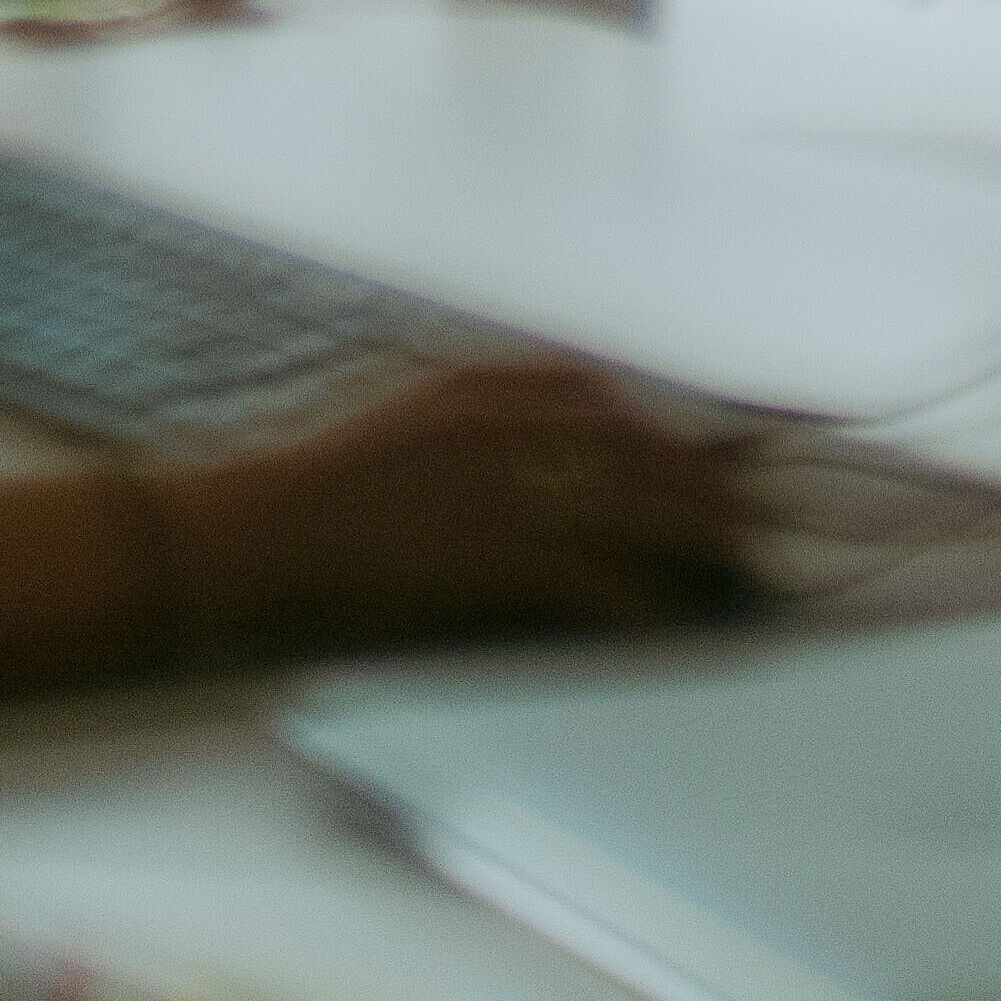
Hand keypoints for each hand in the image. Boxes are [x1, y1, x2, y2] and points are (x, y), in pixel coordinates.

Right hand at [172, 360, 758, 651]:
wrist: (244, 535)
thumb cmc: (303, 485)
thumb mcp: (388, 413)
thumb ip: (465, 414)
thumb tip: (535, 435)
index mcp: (469, 383)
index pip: (593, 389)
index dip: (657, 423)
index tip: (698, 449)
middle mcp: (497, 423)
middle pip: (634, 446)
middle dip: (702, 479)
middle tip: (756, 512)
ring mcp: (497, 487)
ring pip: (631, 506)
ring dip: (694, 536)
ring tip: (742, 561)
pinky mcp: (489, 554)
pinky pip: (586, 575)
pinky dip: (629, 597)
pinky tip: (655, 617)